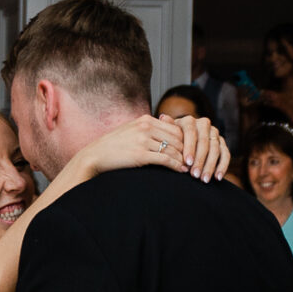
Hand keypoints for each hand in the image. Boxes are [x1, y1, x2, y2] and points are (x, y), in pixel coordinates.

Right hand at [84, 112, 226, 185]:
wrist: (94, 156)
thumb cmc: (112, 146)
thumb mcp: (131, 131)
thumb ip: (148, 129)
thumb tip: (165, 132)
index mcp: (145, 120)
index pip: (174, 127)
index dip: (186, 140)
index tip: (193, 150)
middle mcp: (145, 127)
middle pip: (177, 137)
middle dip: (189, 150)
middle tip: (198, 160)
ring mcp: (143, 140)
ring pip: (173, 149)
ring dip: (185, 159)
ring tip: (192, 168)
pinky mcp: (140, 155)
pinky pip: (165, 160)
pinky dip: (177, 166)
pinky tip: (182, 172)